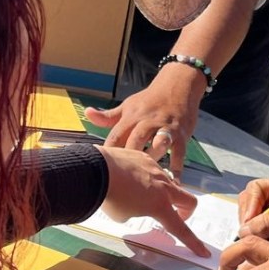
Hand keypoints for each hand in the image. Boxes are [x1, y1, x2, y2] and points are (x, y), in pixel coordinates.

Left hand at [84, 64, 205, 178]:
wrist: (179, 85)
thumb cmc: (150, 100)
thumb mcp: (128, 106)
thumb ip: (108, 116)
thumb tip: (87, 113)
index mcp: (131, 117)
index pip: (115, 137)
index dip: (109, 155)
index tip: (104, 171)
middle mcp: (147, 121)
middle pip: (134, 142)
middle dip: (129, 161)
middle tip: (123, 181)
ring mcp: (165, 127)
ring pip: (157, 145)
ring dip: (152, 162)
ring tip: (146, 182)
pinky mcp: (181, 134)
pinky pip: (178, 153)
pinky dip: (176, 169)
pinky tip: (173, 184)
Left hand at [96, 146, 208, 256]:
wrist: (96, 169)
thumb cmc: (109, 197)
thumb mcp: (123, 215)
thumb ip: (135, 212)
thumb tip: (133, 206)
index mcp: (160, 206)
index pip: (181, 229)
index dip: (193, 242)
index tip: (203, 252)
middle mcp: (163, 187)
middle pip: (188, 200)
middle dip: (186, 211)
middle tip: (175, 216)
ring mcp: (155, 169)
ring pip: (169, 182)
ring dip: (163, 192)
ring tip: (140, 194)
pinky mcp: (144, 157)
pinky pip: (151, 169)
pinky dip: (145, 177)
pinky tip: (127, 178)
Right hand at [235, 177, 268, 245]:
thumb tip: (244, 230)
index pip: (255, 190)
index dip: (249, 205)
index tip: (249, 223)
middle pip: (248, 205)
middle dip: (246, 220)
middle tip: (248, 236)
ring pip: (248, 222)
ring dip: (248, 232)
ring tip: (255, 245)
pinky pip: (254, 236)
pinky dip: (252, 242)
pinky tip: (258, 251)